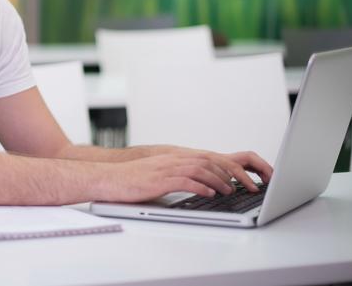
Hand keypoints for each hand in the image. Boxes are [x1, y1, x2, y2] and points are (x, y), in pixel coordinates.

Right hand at [96, 149, 272, 202]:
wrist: (107, 179)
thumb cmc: (130, 181)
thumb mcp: (156, 175)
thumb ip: (175, 177)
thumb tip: (197, 186)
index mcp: (172, 158)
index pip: (205, 158)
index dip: (225, 167)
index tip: (239, 178)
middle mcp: (171, 160)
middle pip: (208, 161)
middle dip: (229, 173)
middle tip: (243, 186)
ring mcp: (165, 169)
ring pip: (200, 169)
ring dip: (218, 181)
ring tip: (229, 191)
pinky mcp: (159, 180)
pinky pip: (185, 181)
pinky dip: (201, 187)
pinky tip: (209, 194)